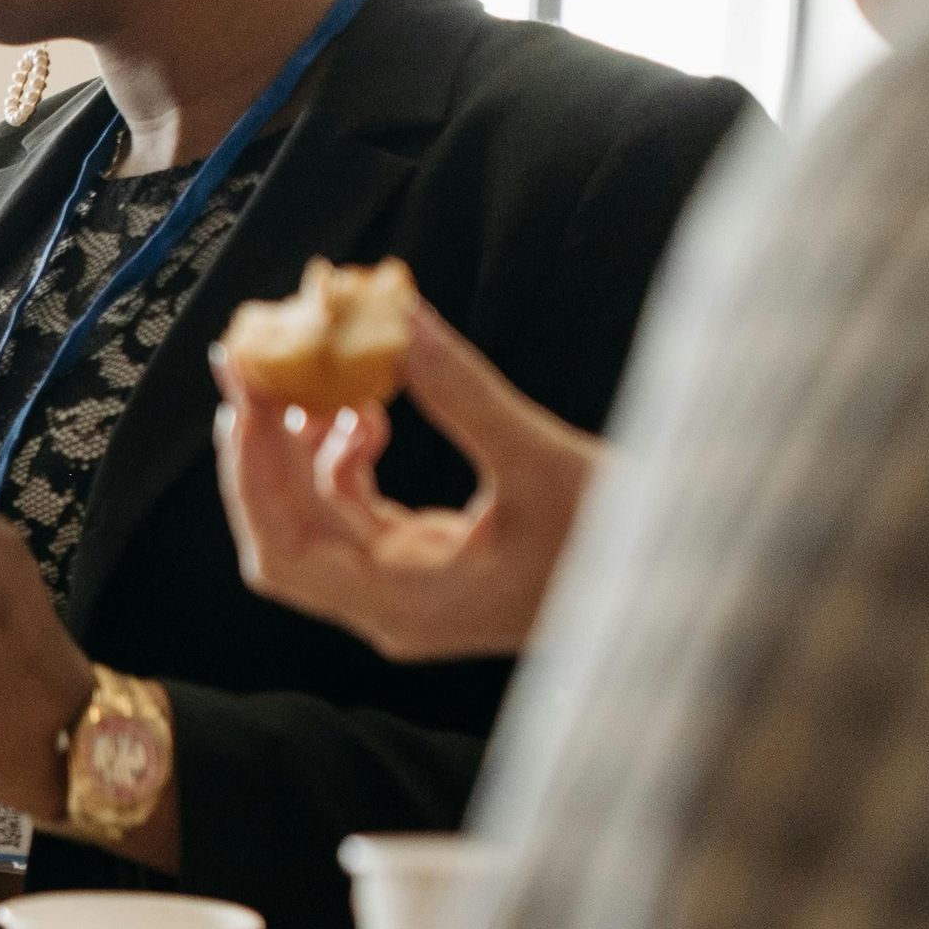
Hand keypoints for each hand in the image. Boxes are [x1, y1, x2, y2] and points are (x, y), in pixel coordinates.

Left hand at [212, 302, 600, 663]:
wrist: (686, 581)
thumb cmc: (628, 538)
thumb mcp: (545, 460)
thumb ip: (462, 394)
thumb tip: (398, 317)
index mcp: (408, 604)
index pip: (285, 553)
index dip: (251, 475)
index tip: (243, 395)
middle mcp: (392, 610)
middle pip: (284, 537)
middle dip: (262, 450)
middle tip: (248, 364)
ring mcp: (405, 593)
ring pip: (316, 520)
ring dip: (302, 448)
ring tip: (317, 375)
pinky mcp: (422, 568)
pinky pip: (354, 514)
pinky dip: (345, 462)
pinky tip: (368, 414)